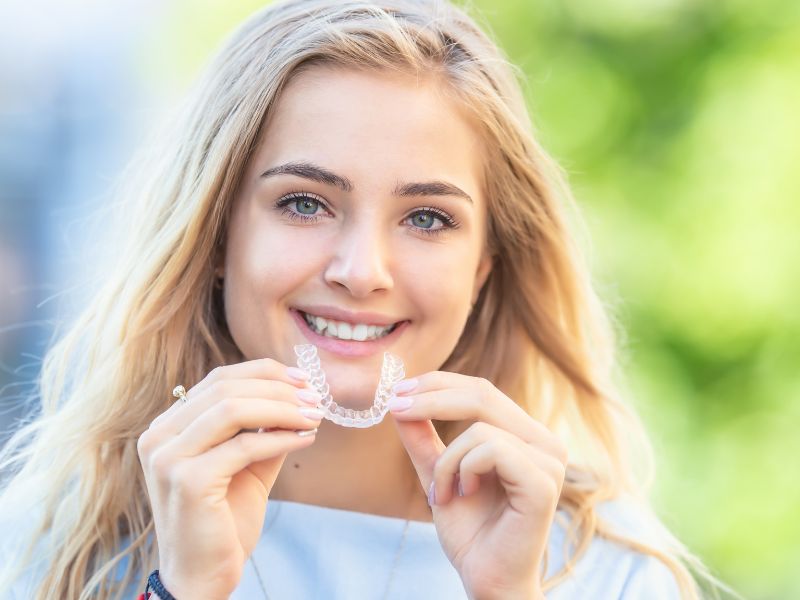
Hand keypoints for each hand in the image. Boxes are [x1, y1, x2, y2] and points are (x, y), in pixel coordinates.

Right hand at [137, 359, 323, 599]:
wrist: (202, 577)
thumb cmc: (224, 521)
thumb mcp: (246, 465)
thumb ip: (263, 429)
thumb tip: (300, 396)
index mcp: (167, 427)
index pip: (218, 379)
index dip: (264, 373)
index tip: (303, 379)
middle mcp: (158, 436)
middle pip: (226, 388)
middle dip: (278, 389)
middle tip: (315, 398)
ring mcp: (168, 458)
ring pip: (233, 409)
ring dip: (282, 408)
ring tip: (314, 416)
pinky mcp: (188, 481)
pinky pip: (244, 446)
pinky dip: (281, 437)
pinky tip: (306, 439)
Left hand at [389, 373, 567, 599]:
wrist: (487, 579)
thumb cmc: (471, 532)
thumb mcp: (438, 474)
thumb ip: (423, 439)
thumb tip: (399, 401)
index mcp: (525, 435)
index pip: (481, 390)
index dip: (438, 383)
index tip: (399, 391)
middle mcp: (544, 442)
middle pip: (483, 394)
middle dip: (431, 398)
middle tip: (396, 408)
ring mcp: (549, 461)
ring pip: (480, 427)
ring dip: (446, 460)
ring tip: (442, 494)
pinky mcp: (543, 482)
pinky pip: (490, 449)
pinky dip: (462, 470)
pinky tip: (463, 495)